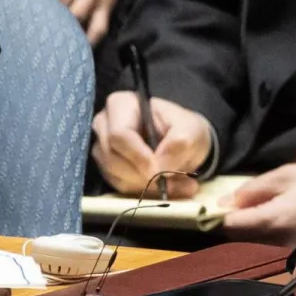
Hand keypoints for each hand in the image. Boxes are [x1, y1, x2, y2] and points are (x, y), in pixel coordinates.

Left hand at [33, 0, 123, 44]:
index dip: (33, 2)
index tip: (20, 14)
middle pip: (59, 7)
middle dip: (45, 20)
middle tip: (30, 32)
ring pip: (78, 18)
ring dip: (65, 30)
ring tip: (51, 41)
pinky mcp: (105, 5)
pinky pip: (100, 27)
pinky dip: (90, 39)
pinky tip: (78, 47)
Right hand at [91, 91, 210, 196]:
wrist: (186, 142)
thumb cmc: (185, 129)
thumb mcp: (192, 130)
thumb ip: (179, 144)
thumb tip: (159, 169)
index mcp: (122, 104)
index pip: (119, 134)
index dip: (138, 157)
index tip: (159, 172)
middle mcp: (104, 124)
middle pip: (112, 157)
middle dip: (143, 174)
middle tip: (172, 181)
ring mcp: (102, 147)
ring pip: (115, 175)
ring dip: (146, 185)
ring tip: (176, 183)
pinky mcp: (107, 169)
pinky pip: (119, 186)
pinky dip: (143, 191)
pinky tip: (165, 187)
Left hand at [218, 163, 295, 244]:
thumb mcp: (284, 175)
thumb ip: (252, 189)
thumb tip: (224, 202)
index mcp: (273, 218)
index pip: (230, 225)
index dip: (215, 216)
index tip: (208, 205)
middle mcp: (276, 239)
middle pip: (237, 236)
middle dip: (228, 220)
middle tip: (226, 202)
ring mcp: (285, 247)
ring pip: (250, 240)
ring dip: (243, 225)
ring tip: (246, 205)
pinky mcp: (292, 249)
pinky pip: (265, 241)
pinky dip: (257, 229)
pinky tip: (263, 213)